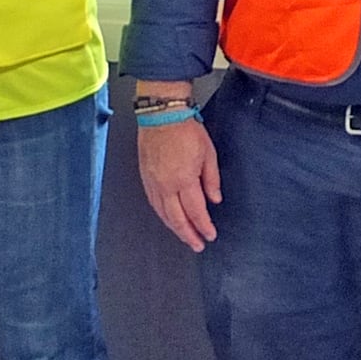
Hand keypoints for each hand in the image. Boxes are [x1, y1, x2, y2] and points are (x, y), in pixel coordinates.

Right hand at [139, 116, 221, 250]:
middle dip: (188, 234)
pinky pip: (153, 203)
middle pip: (177, 218)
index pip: (196, 211)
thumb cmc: (185, 130)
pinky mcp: (145, 177)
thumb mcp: (208, 153)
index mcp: (184, 179)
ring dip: (175, 228)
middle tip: (198, 245)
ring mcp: (153, 182)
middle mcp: (166, 185)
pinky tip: (168, 219)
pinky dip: (162, 215)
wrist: (161, 114)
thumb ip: (211, 180)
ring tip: (185, 236)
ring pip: (163, 213)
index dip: (203, 226)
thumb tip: (214, 200)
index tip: (210, 235)